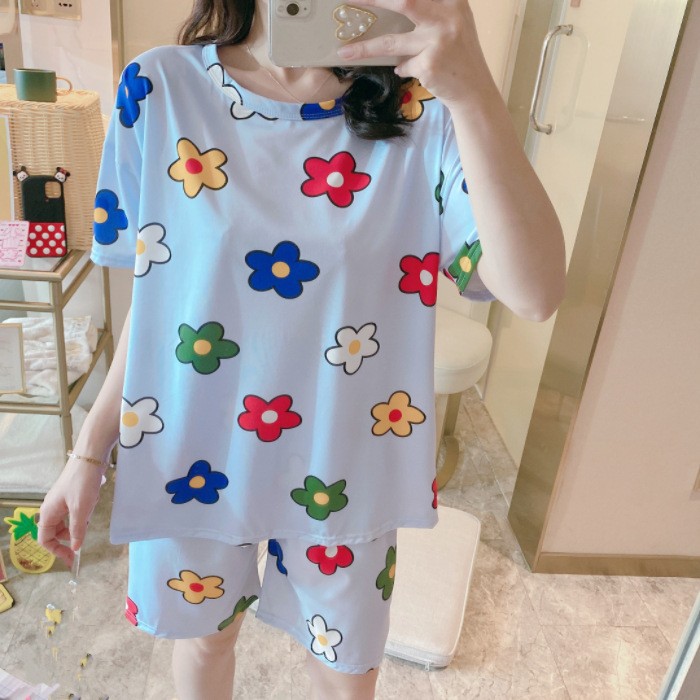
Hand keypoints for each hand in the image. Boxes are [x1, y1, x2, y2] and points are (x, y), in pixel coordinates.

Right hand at [37, 457, 105, 568]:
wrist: (90, 457)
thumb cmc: (82, 483)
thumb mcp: (81, 510)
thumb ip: (77, 530)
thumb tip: (75, 547)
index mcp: (48, 512)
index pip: (45, 539)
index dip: (56, 550)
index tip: (71, 557)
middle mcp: (52, 507)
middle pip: (56, 531)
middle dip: (68, 538)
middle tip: (82, 545)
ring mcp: (62, 500)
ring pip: (68, 520)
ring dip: (78, 523)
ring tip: (89, 516)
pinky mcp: (72, 494)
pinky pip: (76, 510)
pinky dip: (84, 512)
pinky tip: (92, 504)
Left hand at [336, 0, 493, 108]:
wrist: (474, 89)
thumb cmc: (460, 55)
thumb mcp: (454, 22)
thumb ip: (432, 10)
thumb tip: (398, 3)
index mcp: (452, 1)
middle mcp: (447, 16)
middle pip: (404, 1)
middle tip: (349, 0)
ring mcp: (438, 41)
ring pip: (392, 42)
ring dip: (366, 48)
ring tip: (345, 52)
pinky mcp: (430, 64)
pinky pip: (404, 65)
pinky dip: (402, 68)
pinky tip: (408, 70)